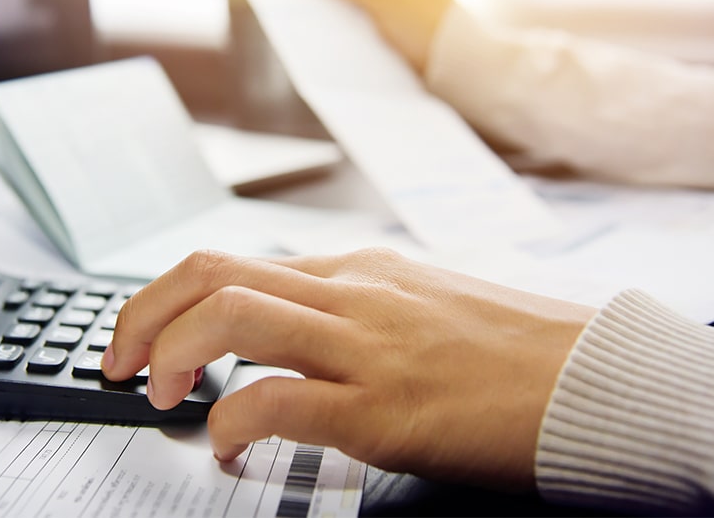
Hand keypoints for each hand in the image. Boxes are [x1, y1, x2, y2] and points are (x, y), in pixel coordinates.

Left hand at [103, 248, 594, 489]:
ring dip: (171, 353)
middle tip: (119, 361)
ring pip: (230, 317)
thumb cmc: (511, 349)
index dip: (168, 296)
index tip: (141, 333)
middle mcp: (351, 293)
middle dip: (142, 313)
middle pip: (210, 272)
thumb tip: (285, 333)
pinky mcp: (383, 408)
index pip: (233, 262)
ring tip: (161, 396)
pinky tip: (229, 451)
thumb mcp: (419, 303)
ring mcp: (365, 345)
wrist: (593, 379)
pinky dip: (231, 427)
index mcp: (356, 269)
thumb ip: (351, 310)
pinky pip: (277, 403)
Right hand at [309, 0, 454, 73]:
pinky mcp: (409, 34)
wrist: (462, 71)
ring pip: (367, 4)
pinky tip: (343, 39)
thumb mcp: (384, 0)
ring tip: (318, 22)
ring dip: (346, 12)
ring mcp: (411, 9)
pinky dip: (359, 29)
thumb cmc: (427, 28)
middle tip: (304, 0)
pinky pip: (376, 25)